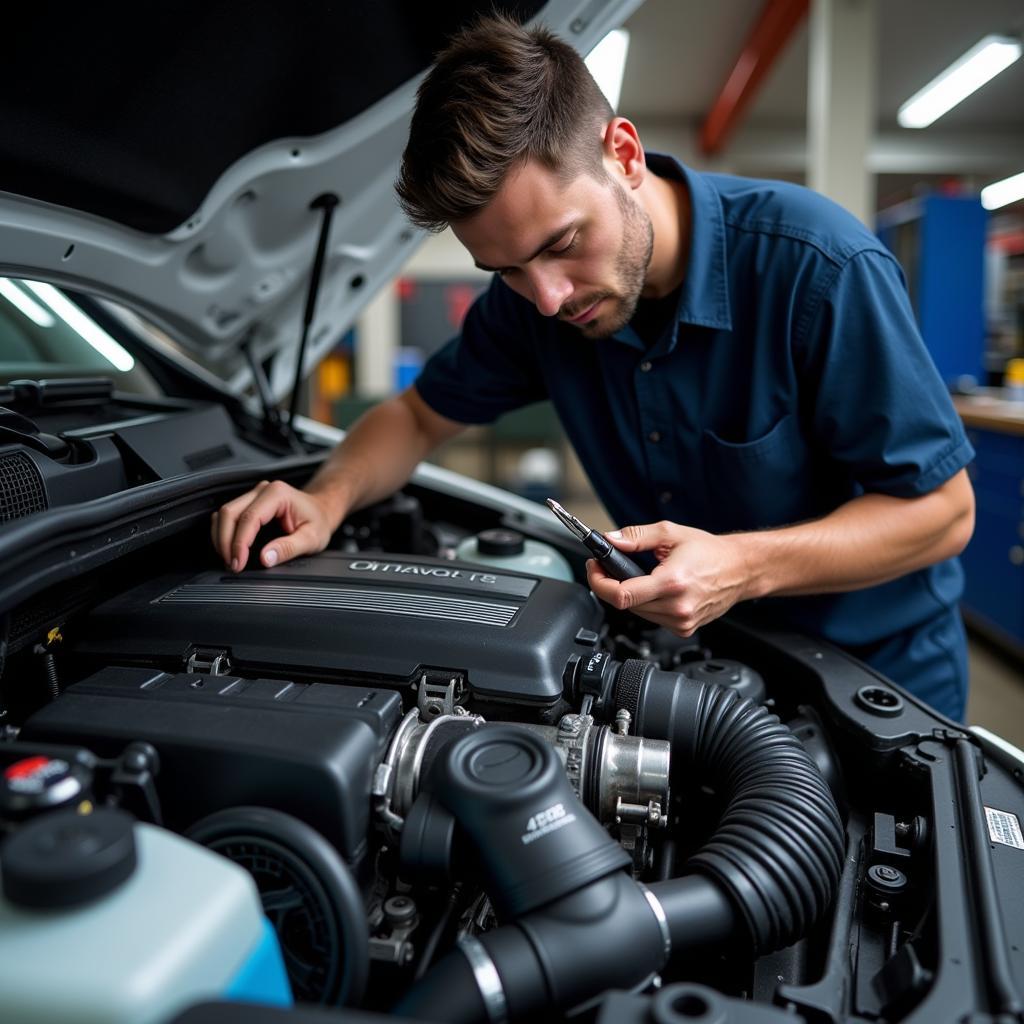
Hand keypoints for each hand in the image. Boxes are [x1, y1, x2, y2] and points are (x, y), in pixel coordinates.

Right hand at [211, 480, 337, 571]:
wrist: (322, 510)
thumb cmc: (318, 521)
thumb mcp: (312, 539)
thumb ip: (289, 548)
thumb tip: (265, 558)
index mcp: (277, 494)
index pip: (248, 518)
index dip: (239, 543)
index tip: (238, 562)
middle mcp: (262, 490)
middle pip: (229, 513)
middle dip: (225, 542)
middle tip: (232, 565)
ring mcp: (253, 494)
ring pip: (223, 514)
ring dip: (221, 538)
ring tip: (230, 560)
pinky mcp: (249, 502)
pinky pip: (228, 516)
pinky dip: (224, 533)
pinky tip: (230, 549)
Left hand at [585, 520, 752, 636]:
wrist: (740, 569)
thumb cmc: (710, 552)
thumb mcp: (670, 534)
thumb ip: (635, 537)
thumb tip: (610, 540)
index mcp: (672, 582)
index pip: (621, 595)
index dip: (599, 582)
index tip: (594, 569)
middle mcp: (677, 607)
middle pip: (625, 604)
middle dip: (611, 584)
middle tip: (608, 567)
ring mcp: (681, 622)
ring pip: (637, 613)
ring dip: (630, 595)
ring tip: (636, 576)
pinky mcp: (684, 628)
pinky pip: (653, 618)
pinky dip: (647, 604)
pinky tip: (656, 590)